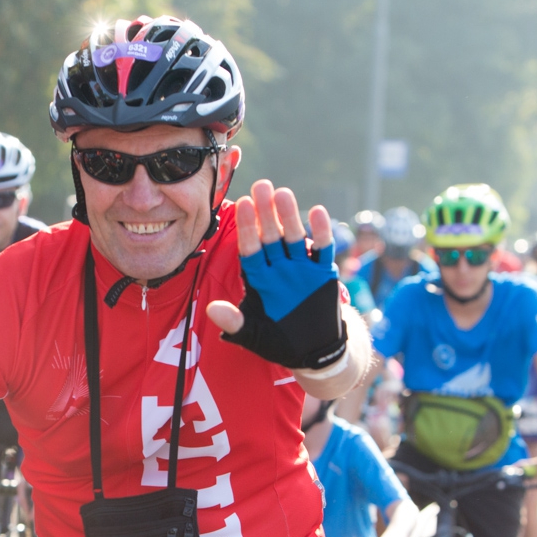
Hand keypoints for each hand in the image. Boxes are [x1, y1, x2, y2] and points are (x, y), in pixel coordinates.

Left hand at [207, 179, 345, 370]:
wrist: (314, 350)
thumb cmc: (279, 342)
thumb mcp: (254, 335)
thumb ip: (235, 323)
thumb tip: (212, 310)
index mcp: (259, 279)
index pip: (250, 248)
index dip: (247, 228)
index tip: (242, 204)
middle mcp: (278, 268)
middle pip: (271, 235)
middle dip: (266, 212)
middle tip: (261, 186)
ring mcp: (301, 269)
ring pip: (294, 237)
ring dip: (289, 216)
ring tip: (283, 194)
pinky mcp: (323, 273)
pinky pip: (323, 250)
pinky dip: (321, 232)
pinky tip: (318, 212)